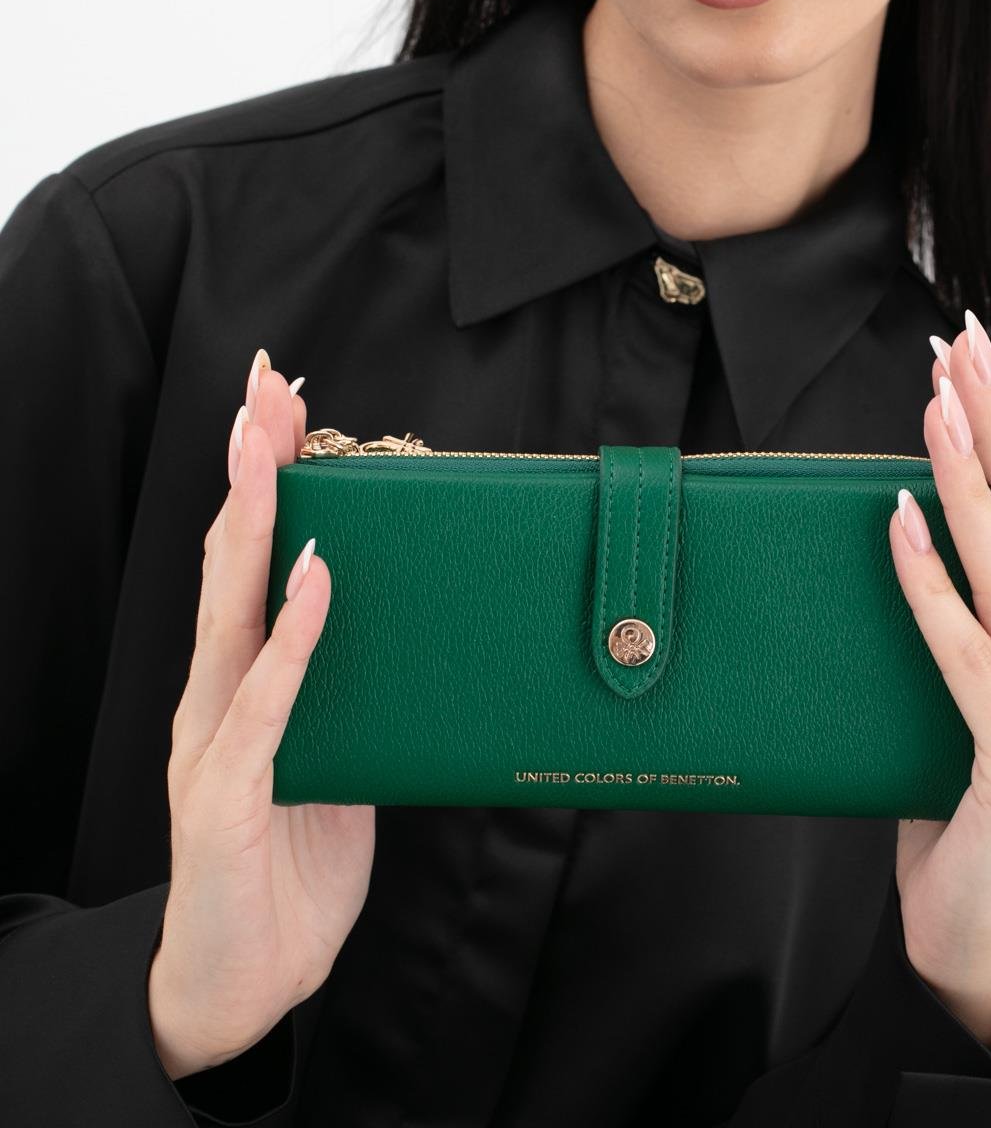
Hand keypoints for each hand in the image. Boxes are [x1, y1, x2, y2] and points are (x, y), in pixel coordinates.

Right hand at [146, 350, 375, 1080]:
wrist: (244, 982)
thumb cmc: (289, 866)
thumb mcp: (334, 758)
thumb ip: (347, 691)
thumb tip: (398, 626)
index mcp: (244, 681)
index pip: (250, 558)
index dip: (262, 476)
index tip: (281, 400)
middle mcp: (219, 694)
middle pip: (232, 559)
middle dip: (250, 466)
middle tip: (266, 384)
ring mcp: (216, 740)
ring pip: (231, 610)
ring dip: (255, 523)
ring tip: (271, 445)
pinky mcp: (227, 795)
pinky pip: (266, 704)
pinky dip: (291, 637)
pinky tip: (313, 578)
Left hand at [887, 310, 990, 1049]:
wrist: (971, 944)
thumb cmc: (959, 809)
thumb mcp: (971, 698)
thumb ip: (964, 624)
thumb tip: (903, 525)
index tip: (971, 362)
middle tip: (957, 353)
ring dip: (968, 488)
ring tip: (935, 413)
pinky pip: (969, 659)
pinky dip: (932, 589)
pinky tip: (900, 526)